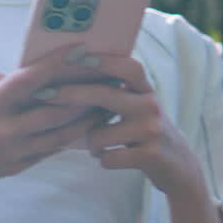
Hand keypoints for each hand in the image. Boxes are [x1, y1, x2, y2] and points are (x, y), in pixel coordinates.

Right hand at [0, 44, 103, 198]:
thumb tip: (16, 75)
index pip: (31, 80)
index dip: (58, 63)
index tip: (81, 49)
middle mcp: (7, 129)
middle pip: (56, 109)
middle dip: (85, 90)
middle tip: (108, 75)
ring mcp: (15, 151)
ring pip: (62, 133)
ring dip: (88, 117)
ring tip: (108, 101)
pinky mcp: (19, 165)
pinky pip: (52, 149)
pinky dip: (72, 136)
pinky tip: (88, 125)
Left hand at [48, 54, 206, 198]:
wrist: (178, 166)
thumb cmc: (143, 131)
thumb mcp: (136, 106)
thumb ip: (115, 90)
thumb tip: (74, 70)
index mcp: (145, 89)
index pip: (127, 67)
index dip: (103, 60)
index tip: (76, 56)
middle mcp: (150, 105)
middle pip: (104, 95)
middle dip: (70, 94)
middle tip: (44, 94)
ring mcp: (151, 130)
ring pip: (99, 134)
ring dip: (91, 143)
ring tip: (100, 145)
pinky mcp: (150, 155)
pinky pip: (107, 157)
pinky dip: (102, 159)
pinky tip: (111, 158)